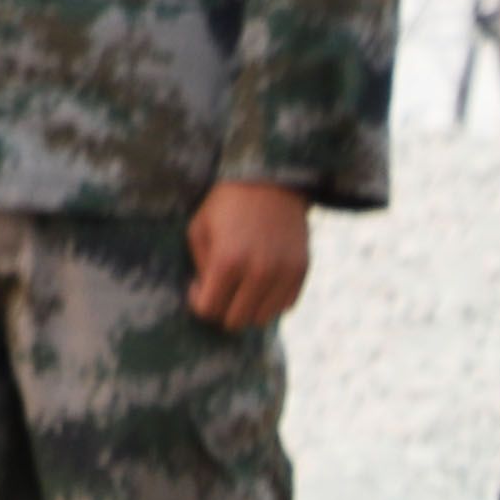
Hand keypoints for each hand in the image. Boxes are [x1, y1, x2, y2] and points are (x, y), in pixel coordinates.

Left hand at [186, 179, 311, 331]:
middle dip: (222, 309)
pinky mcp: (301, 271)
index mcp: (228, 261)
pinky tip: (262, 280)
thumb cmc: (227, 202)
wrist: (272, 179)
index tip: (199, 286)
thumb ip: (200, 267)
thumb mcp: (199, 228)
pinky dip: (270, 300)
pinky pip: (284, 306)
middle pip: (235, 320)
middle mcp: (258, 271)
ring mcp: (283, 273)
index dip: (198, 301)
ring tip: (241, 287)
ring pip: (262, 319)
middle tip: (220, 289)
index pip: (208, 310)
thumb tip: (208, 295)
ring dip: (247, 307)